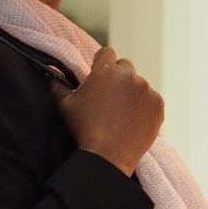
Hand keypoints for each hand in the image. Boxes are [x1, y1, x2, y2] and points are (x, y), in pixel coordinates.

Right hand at [54, 47, 163, 176]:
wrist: (108, 156)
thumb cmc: (85, 129)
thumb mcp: (66, 105)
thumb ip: (57, 84)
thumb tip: (50, 72)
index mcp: (106, 71)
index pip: (107, 52)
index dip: (102, 62)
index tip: (100, 75)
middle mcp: (129, 75)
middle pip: (125, 67)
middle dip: (118, 77)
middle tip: (110, 97)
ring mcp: (146, 90)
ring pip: (139, 84)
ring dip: (132, 93)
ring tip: (121, 114)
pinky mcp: (158, 104)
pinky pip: (152, 100)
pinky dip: (145, 107)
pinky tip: (133, 121)